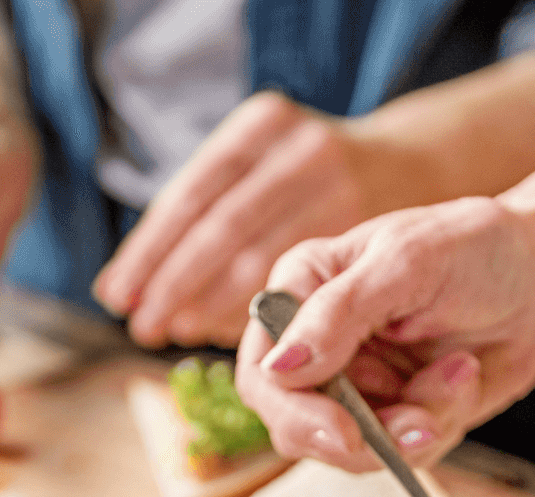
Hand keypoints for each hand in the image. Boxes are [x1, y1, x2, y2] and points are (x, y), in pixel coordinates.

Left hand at [94, 92, 381, 349]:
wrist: (420, 170)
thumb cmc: (318, 181)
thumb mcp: (267, 164)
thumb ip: (212, 207)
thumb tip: (132, 288)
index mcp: (262, 125)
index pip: (191, 193)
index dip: (149, 250)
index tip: (115, 294)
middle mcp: (301, 150)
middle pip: (221, 227)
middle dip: (173, 285)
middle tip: (142, 328)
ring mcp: (339, 189)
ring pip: (261, 260)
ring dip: (212, 306)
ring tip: (178, 333)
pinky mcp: (368, 226)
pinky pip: (299, 285)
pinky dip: (259, 313)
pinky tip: (231, 333)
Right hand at [234, 196, 534, 470]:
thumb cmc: (476, 248)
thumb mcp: (405, 264)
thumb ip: (337, 315)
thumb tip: (278, 368)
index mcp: (300, 294)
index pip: (264, 376)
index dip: (297, 414)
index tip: (346, 430)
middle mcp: (318, 345)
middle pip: (300, 430)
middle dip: (366, 437)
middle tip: (420, 426)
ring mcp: (357, 385)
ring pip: (357, 451)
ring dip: (416, 426)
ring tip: (459, 373)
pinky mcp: (397, 414)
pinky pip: (403, 452)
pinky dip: (442, 422)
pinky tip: (465, 376)